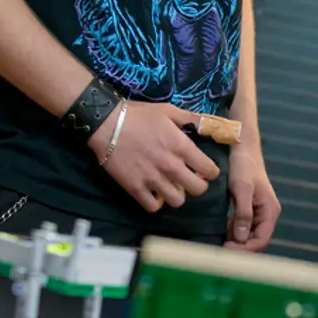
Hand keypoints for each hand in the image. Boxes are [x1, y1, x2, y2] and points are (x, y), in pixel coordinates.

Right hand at [89, 101, 221, 212]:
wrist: (106, 124)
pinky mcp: (135, 188)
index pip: (209, 170)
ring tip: (173, 185)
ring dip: (178, 194)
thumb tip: (211, 126)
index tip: (206, 169)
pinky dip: (157, 202)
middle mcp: (170, 166)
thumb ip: (192, 119)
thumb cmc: (139, 115)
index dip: (211, 171)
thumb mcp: (169, 110)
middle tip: (191, 178)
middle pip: (197, 189)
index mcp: (181, 147)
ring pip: (177, 201)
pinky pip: (153, 207)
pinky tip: (155, 192)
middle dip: (198, 184)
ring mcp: (153, 179)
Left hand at [225, 142, 280, 251]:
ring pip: (249, 235)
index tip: (226, 249)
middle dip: (240, 247)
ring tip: (219, 239)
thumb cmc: (244, 166)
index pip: (261, 240)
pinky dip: (234, 231)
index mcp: (270, 211)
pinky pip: (243, 227)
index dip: (245, 249)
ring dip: (236, 240)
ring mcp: (259, 212)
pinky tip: (223, 228)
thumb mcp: (242, 188)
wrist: (242, 149)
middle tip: (220, 248)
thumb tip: (241, 238)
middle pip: (256, 240)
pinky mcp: (249, 209)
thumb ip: (243, 213)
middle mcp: (267, 214)